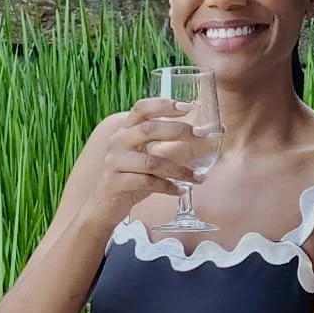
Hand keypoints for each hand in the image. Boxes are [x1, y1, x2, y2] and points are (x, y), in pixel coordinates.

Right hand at [85, 97, 202, 223]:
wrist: (105, 207)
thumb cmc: (132, 179)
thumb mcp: (150, 158)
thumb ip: (172, 147)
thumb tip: (208, 136)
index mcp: (126, 131)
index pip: (142, 109)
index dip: (164, 105)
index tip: (188, 107)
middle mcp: (118, 142)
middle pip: (149, 130)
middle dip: (179, 131)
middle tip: (201, 136)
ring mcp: (114, 163)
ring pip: (151, 162)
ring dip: (179, 170)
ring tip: (198, 178)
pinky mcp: (114, 183)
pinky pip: (146, 183)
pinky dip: (167, 187)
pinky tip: (180, 190)